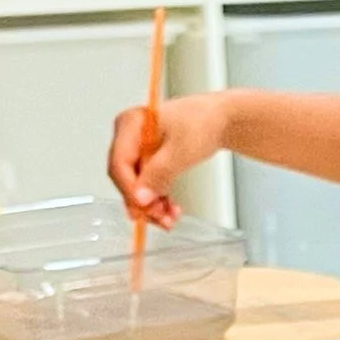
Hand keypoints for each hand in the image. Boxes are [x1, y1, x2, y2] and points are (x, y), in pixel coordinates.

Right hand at [108, 93, 227, 225]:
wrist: (220, 120)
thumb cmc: (203, 123)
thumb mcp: (181, 150)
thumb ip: (159, 174)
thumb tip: (140, 198)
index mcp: (130, 124)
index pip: (119, 162)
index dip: (130, 189)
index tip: (144, 207)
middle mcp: (128, 136)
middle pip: (125, 176)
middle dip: (142, 201)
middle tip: (160, 218)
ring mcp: (136, 148)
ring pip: (135, 185)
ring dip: (151, 205)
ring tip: (169, 219)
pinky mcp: (147, 160)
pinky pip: (146, 184)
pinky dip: (157, 199)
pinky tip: (169, 210)